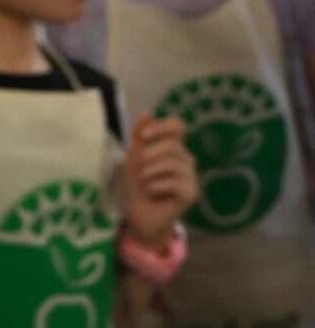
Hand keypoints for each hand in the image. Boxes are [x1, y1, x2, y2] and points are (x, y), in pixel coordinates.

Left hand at [121, 115, 197, 248]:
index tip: (144, 137)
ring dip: (150, 172)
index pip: (178, 127)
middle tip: (138, 170)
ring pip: (172, 163)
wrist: (140, 215)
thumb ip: (140, 136)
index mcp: (173, 148)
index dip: (162, 127)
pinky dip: (156, 186)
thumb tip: (149, 112)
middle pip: (172, 146)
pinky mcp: (192, 194)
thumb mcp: (134, 158)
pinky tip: (151, 192)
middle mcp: (186, 160)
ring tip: (143, 182)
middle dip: (149, 156)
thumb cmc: (137, 185)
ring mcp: (191, 177)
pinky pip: (175, 182)